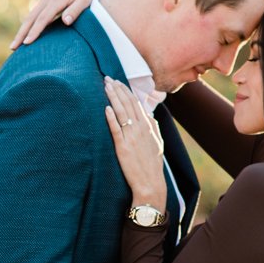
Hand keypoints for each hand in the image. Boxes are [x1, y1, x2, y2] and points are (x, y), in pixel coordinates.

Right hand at [10, 0, 105, 49]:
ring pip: (29, 17)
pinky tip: (23, 36)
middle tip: (13, 48)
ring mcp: (44, 0)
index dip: (34, 31)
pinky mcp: (44, 3)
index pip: (43, 19)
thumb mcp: (86, 0)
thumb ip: (76, 10)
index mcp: (57, 0)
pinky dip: (26, 26)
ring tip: (13, 46)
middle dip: (21, 33)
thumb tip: (66, 22)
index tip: (27, 43)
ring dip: (21, 31)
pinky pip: (33, 16)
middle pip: (31, 18)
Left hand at [103, 78, 166, 205]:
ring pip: (121, 113)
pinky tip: (106, 108)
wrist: (150, 184)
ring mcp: (132, 138)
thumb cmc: (152, 166)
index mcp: (148, 127)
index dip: (126, 91)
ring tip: (106, 86)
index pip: (136, 103)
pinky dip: (111, 118)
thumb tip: (149, 116)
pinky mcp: (123, 148)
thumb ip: (153, 128)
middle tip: (108, 78)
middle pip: (128, 104)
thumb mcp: (157, 144)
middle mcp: (140, 129)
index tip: (118, 81)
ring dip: (113, 98)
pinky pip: (116, 130)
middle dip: (118, 89)